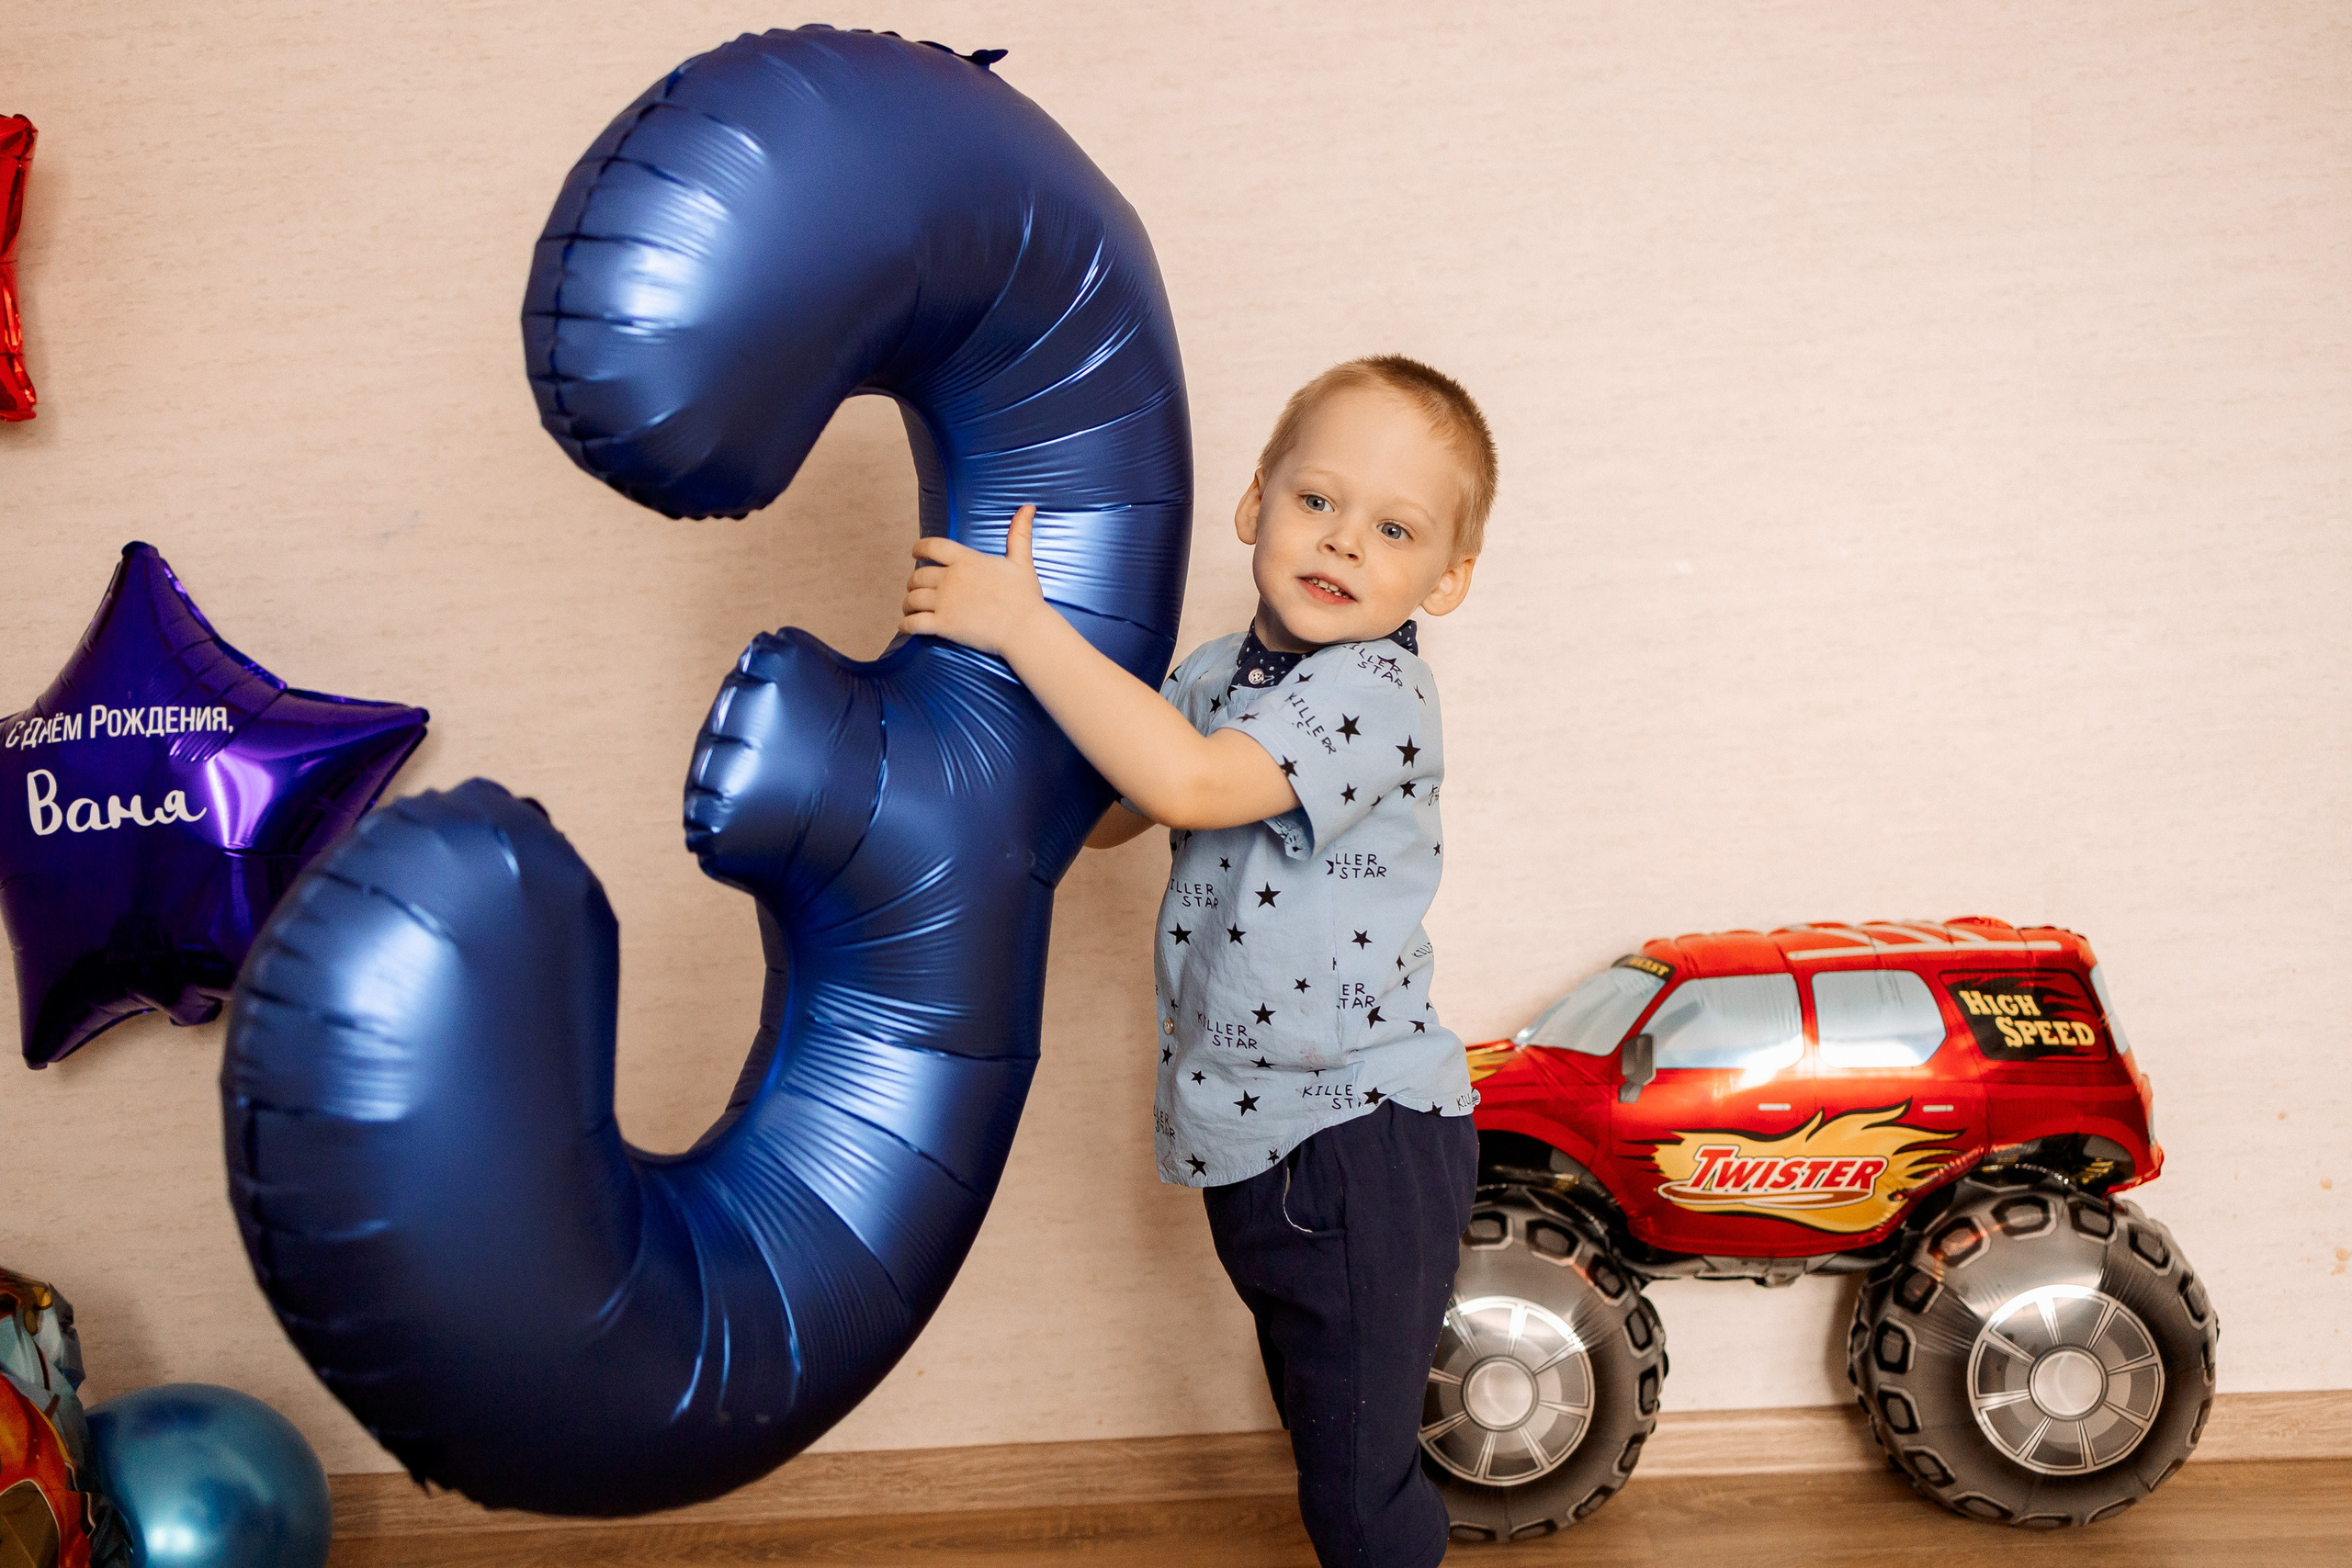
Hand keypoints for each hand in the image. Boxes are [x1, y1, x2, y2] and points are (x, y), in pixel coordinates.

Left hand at [900, 504, 1049, 657]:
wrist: (1024, 628)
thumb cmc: (1024, 596)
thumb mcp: (1022, 561)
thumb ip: (1019, 534)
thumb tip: (1029, 507)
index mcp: (966, 560)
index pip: (933, 547)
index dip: (919, 548)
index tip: (915, 553)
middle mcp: (951, 578)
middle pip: (918, 576)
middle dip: (914, 582)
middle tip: (915, 587)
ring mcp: (945, 602)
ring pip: (912, 599)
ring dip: (908, 604)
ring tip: (910, 608)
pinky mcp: (944, 625)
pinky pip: (914, 623)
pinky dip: (906, 625)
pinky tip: (905, 627)